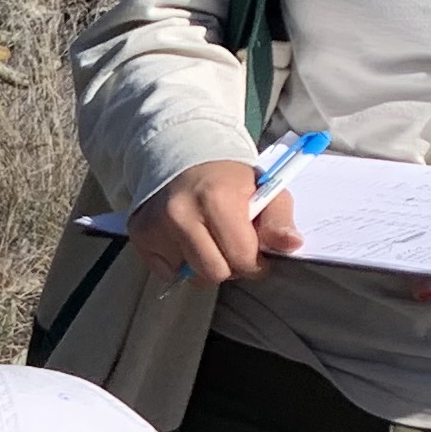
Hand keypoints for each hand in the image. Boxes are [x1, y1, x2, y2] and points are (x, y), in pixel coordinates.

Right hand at [130, 159, 302, 287]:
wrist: (182, 154)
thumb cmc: (228, 178)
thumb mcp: (263, 190)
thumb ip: (279, 220)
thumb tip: (291, 245)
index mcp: (216, 198)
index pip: (241, 258)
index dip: (254, 262)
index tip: (254, 252)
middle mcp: (180, 213)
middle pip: (214, 273)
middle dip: (229, 266)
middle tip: (230, 245)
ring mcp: (156, 226)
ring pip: (190, 276)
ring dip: (204, 265)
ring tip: (207, 239)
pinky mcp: (139, 235)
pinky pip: (167, 272)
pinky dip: (179, 262)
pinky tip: (184, 238)